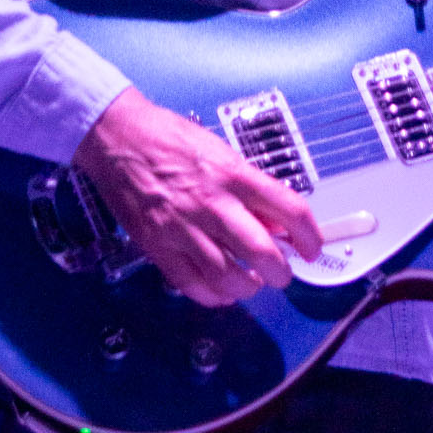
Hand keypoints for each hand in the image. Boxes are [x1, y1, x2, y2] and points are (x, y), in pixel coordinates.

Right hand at [72, 87, 321, 307]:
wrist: (119, 137)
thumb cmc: (170, 138)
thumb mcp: (220, 151)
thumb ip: (249, 188)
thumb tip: (277, 222)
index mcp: (233, 173)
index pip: (289, 208)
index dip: (310, 234)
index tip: (313, 248)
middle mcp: (213, 202)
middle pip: (262, 251)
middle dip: (281, 271)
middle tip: (283, 273)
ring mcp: (183, 227)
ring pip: (228, 277)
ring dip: (248, 287)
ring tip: (252, 282)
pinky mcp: (158, 246)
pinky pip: (192, 285)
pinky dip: (213, 295)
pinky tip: (221, 290)